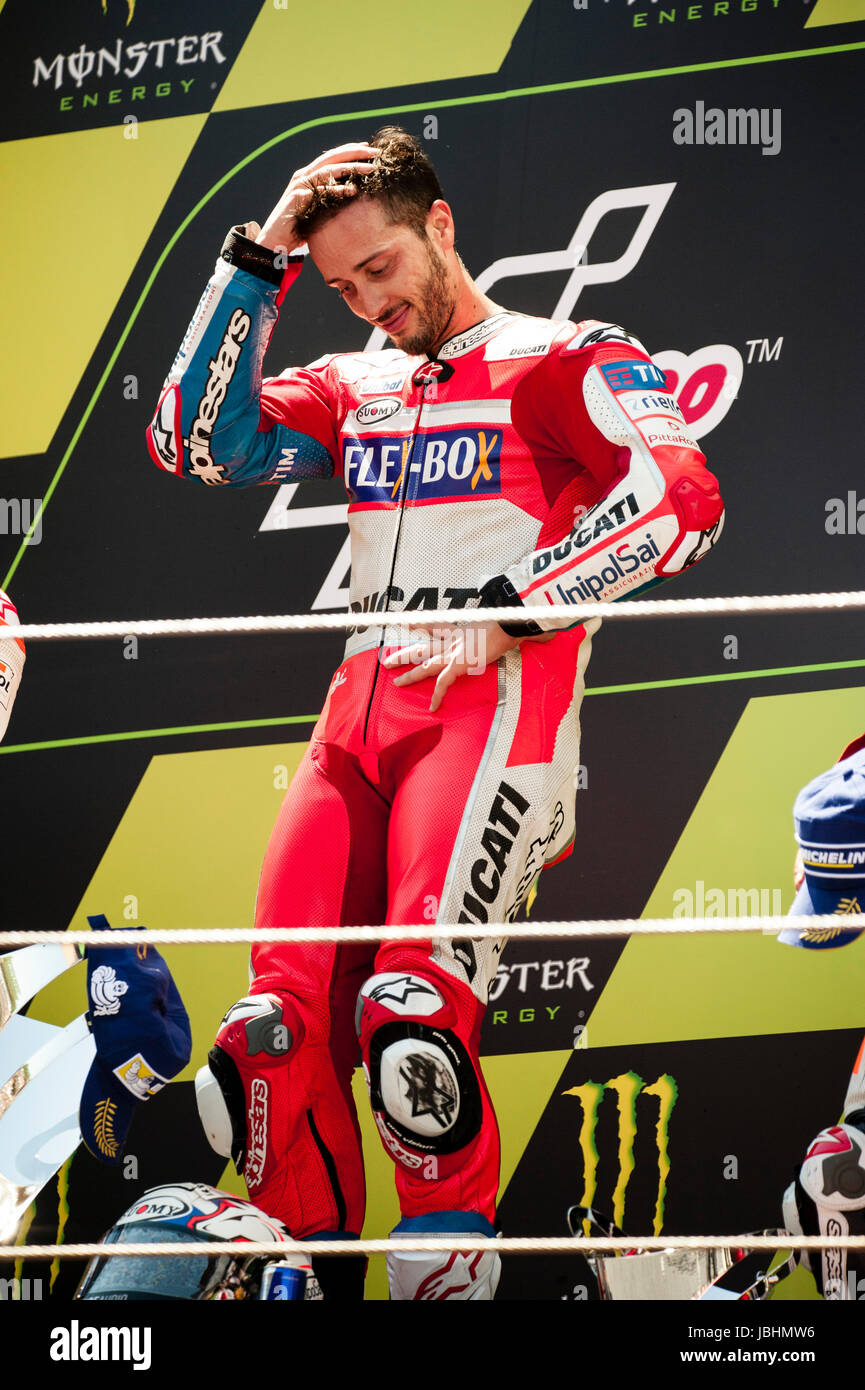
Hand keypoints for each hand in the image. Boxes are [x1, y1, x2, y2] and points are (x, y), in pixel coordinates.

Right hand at [255, 143, 381, 254]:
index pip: (332, 157)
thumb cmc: (299, 226)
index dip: (350, 151)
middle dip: (354, 152)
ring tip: (370, 169)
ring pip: (327, 170)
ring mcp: (299, 186)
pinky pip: (320, 191)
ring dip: (350, 167)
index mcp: (309, 175)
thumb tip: (353, 194)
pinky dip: (336, 190)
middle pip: (331, 157)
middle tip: (375, 153)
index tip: (370, 150)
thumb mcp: (318, 208)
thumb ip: (330, 198)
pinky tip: (352, 190)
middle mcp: (303, 176)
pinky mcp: (296, 198)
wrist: (276, 240)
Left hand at [382, 622, 518, 712]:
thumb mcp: (501, 622)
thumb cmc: (510, 621)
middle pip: (422, 647)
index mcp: (461, 631)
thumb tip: (520, 631)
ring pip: (425, 664)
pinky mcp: (460, 663)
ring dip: (410, 674)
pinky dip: (438, 695)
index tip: (406, 622)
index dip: (420, 624)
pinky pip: (444, 682)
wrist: (510, 623)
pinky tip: (433, 707)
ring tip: (396, 682)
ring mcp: (455, 652)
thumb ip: (503, 627)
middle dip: (404, 654)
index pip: (436, 626)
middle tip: (388, 660)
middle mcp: (454, 641)